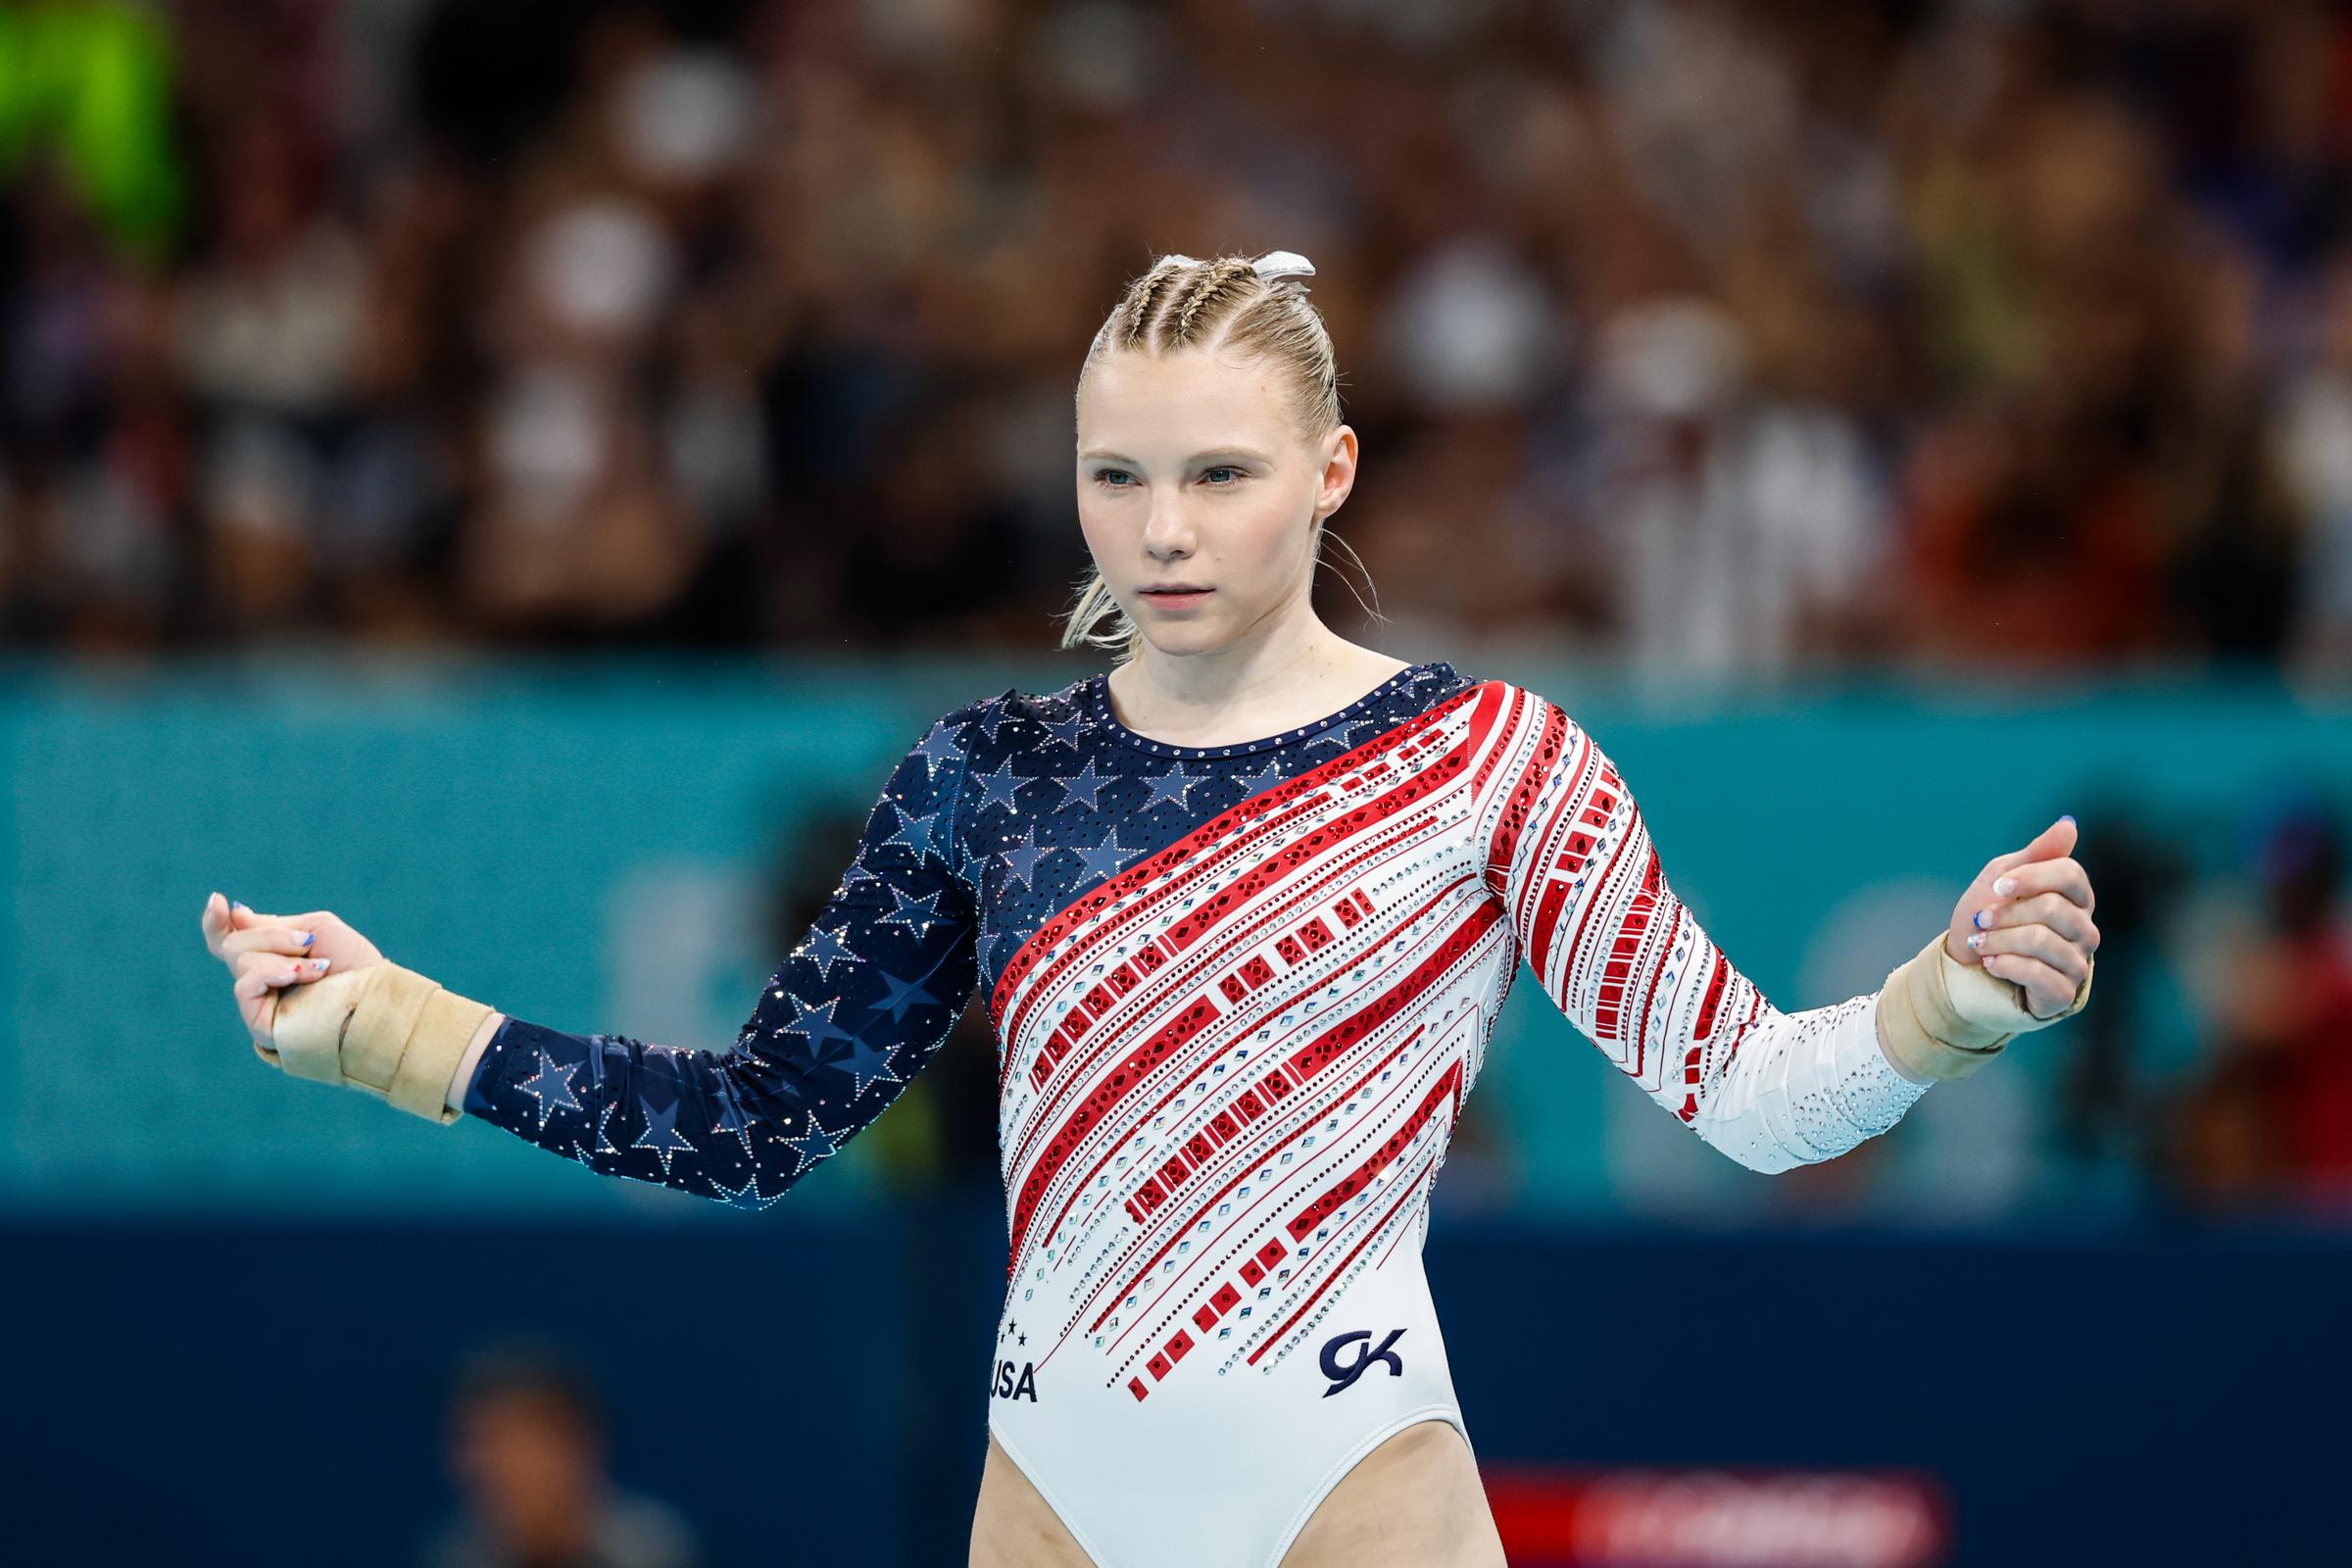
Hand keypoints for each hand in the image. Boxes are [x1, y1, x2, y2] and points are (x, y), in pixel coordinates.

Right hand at [198, 892, 384, 1050]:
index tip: (217, 899)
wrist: (374, 996)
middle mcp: (261, 981)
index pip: (229, 941)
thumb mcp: (315, 929)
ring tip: (318, 968)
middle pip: (233, 945)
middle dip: (271, 935)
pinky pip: (244, 985)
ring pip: (240, 960)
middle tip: (307, 942)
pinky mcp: (260, 1023)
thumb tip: (234, 916)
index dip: (215, 922)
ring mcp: (260, 1002)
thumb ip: (272, 924)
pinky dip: (271, 972)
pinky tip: (298, 974)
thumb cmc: (355, 964)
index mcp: (272, 958)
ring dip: (282, 955)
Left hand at [1944, 817, 2099, 1019]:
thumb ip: (2035, 855)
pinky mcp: (2061, 995)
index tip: (1998, 887)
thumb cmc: (1985, 920)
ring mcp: (2077, 964)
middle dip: (2006, 913)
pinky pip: (2040, 974)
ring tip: (1980, 943)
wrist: (1960, 969)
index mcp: (2074, 899)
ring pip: (2043, 941)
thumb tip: (2070, 824)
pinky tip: (1991, 964)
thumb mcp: (2001, 881)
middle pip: (2053, 908)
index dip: (2030, 878)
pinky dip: (2006, 965)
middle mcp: (2084, 930)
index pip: (2070, 875)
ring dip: (1999, 940)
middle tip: (1981, 920)